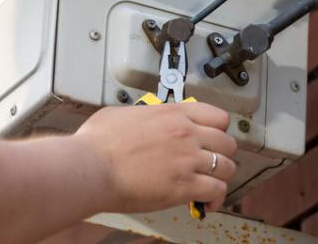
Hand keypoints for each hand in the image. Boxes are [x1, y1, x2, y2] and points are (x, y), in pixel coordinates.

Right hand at [73, 103, 237, 213]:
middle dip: (222, 154)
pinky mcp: (183, 186)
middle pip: (227, 142)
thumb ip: (140, 116)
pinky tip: (207, 203)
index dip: (219, 129)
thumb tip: (138, 121)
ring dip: (221, 177)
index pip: (217, 116)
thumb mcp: (120, 114)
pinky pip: (216, 191)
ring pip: (227, 167)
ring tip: (210, 184)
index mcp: (172, 114)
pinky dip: (215, 199)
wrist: (90, 166)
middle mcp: (186, 134)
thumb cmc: (96, 143)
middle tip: (212, 163)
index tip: (214, 138)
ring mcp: (187, 160)